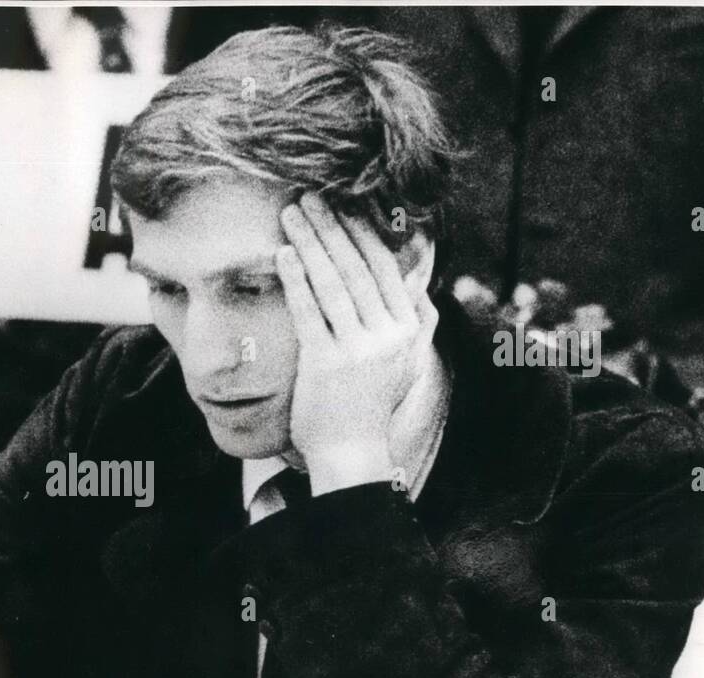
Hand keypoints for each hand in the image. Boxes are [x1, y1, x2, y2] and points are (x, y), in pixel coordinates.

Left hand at [276, 193, 437, 491]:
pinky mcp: (325, 364)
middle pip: (356, 268)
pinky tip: (283, 253)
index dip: (361, 232)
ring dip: (310, 242)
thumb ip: (417, 322)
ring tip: (291, 214)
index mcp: (406, 329)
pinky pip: (309, 312)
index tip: (342, 204)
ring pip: (332, 284)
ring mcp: (356, 350)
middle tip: (310, 196)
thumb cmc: (371, 406)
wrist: (350, 453)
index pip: (384, 268)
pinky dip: (296, 279)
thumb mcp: (406, 362)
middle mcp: (386, 336)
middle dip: (332, 227)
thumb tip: (420, 281)